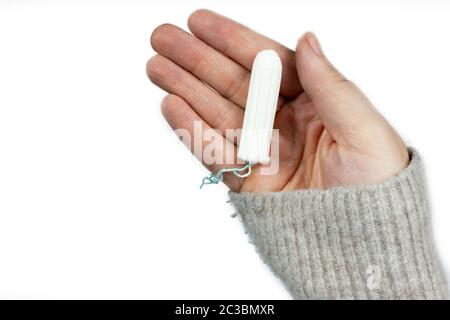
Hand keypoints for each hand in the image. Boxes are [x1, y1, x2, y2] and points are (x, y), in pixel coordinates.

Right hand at [147, 9, 408, 191]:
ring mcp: (262, 151)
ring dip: (185, 89)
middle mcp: (284, 123)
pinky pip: (214, 153)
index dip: (232, 40)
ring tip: (157, 68)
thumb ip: (332, 86)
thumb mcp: (364, 131)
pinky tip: (171, 106)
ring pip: (217, 114)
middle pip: (233, 84)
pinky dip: (191, 131)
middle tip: (163, 37)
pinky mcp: (247, 181)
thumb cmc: (376, 189)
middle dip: (196, 60)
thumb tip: (308, 40)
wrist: (360, 245)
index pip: (267, 64)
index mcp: (314, 103)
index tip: (200, 22)